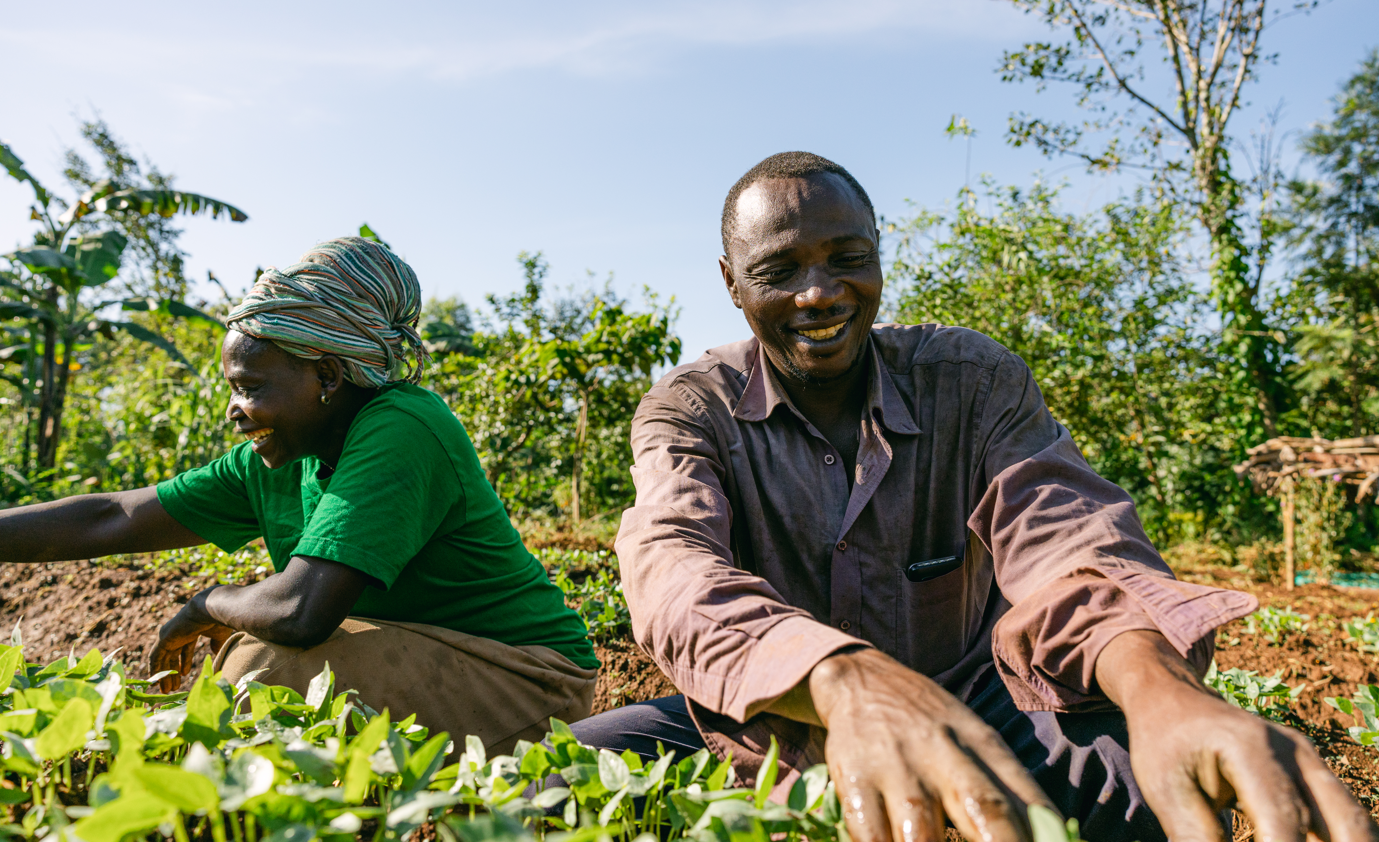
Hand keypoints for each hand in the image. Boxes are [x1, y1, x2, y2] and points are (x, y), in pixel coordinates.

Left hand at [149, 587, 233, 692]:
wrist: (210, 610)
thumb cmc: (217, 620)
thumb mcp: (218, 636)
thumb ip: (215, 644)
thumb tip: (215, 653)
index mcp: (190, 630)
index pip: (183, 649)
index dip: (183, 663)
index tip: (184, 676)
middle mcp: (178, 633)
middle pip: (172, 656)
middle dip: (172, 673)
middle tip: (173, 688)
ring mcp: (169, 635)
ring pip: (163, 659)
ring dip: (164, 675)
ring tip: (167, 690)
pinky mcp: (163, 638)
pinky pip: (155, 657)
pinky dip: (155, 669)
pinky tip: (156, 680)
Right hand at [807, 648, 1053, 841]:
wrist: (860, 678)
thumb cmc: (928, 721)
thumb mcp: (974, 738)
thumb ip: (1008, 786)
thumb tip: (1052, 832)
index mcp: (982, 744)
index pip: (1025, 798)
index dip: (1046, 833)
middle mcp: (944, 754)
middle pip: (985, 810)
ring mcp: (898, 769)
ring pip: (922, 833)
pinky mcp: (855, 781)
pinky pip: (870, 835)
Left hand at [1098, 631, 1376, 841]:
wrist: (1172, 698)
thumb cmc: (1164, 743)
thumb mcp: (1166, 791)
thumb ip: (1198, 838)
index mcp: (1251, 747)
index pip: (1285, 822)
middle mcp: (1293, 751)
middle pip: (1346, 824)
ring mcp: (1310, 760)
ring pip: (1354, 823)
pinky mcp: (1313, 774)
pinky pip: (1342, 818)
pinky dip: (1335, 840)